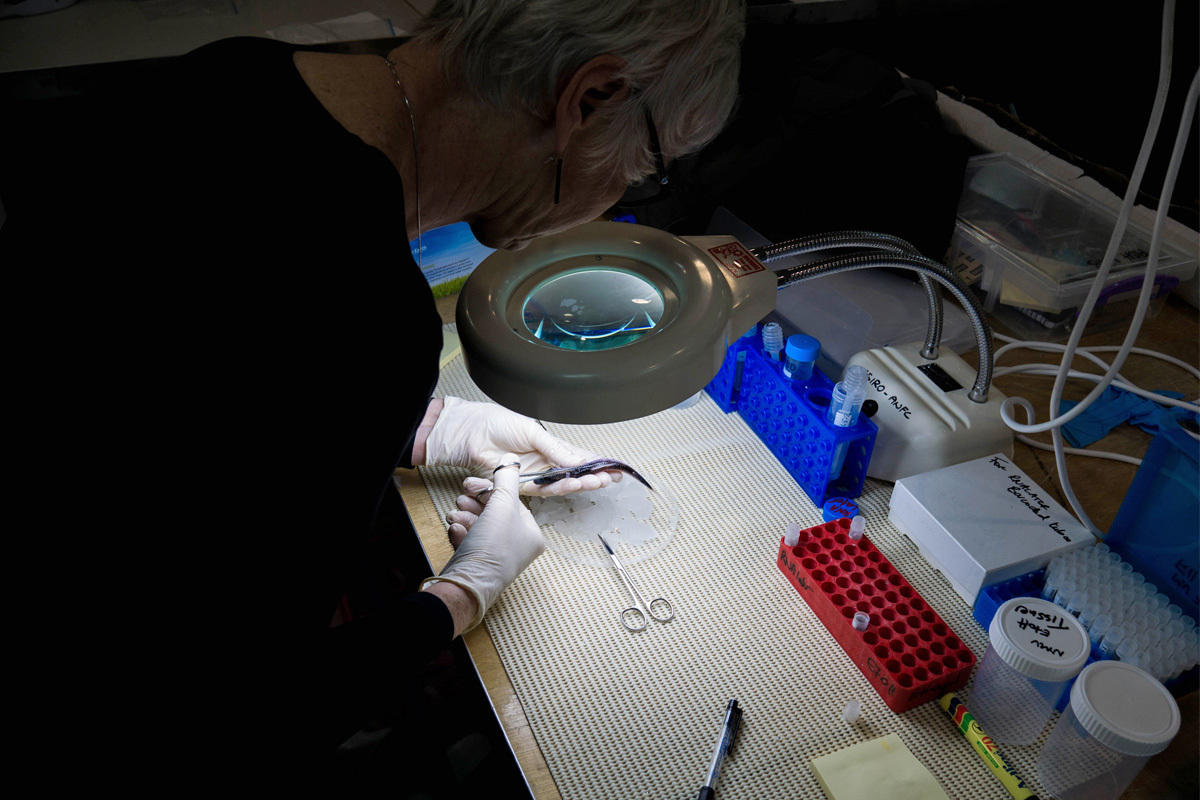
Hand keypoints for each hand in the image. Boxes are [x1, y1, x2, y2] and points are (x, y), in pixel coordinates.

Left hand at [422, 397, 619, 495]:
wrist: (470, 433)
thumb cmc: (497, 424)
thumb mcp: (532, 431)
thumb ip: (554, 448)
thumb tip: (578, 460)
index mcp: (549, 446)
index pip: (578, 457)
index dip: (596, 463)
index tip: (614, 468)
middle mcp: (544, 462)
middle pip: (573, 474)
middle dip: (593, 477)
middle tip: (610, 478)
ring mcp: (533, 474)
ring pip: (561, 484)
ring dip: (580, 484)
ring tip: (597, 482)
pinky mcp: (520, 485)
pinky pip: (543, 489)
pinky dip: (558, 488)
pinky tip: (572, 485)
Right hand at [423, 455, 545, 631]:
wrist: (468, 583)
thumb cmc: (492, 547)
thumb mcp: (502, 505)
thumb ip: (507, 479)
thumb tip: (510, 459)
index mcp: (532, 535)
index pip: (514, 503)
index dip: (493, 490)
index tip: (474, 483)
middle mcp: (519, 547)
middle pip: (496, 514)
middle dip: (475, 504)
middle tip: (462, 497)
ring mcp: (499, 557)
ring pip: (481, 527)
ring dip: (466, 517)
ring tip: (455, 514)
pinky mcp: (480, 564)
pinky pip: (471, 542)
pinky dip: (462, 533)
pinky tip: (455, 530)